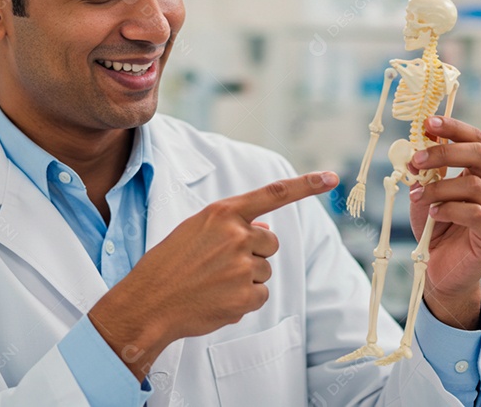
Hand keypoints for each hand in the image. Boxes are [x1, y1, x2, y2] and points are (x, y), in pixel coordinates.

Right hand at [88, 171, 338, 379]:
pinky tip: (217, 300)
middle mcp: (237, 235)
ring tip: (213, 284)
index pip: (273, 194)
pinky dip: (244, 301)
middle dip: (255, 254)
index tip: (331, 177)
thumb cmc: (169, 265)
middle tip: (220, 265)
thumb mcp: (195, 231)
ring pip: (265, 271)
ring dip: (246, 279)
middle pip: (271, 243)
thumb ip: (231, 225)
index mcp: (223, 213)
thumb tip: (267, 230)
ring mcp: (242, 267)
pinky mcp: (245, 296)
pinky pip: (260, 296)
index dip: (305, 185)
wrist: (148, 303)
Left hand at [407, 116, 480, 329]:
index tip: (427, 123)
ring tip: (418, 196)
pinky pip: (475, 213)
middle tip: (415, 161)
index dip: (453, 128)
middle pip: (479, 155)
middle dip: (443, 153)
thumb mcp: (425, 195)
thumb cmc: (437, 229)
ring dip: (439, 187)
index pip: (476, 140)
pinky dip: (449, 209)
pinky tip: (433, 214)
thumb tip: (410, 151)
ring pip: (474, 185)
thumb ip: (423, 174)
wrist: (441, 271)